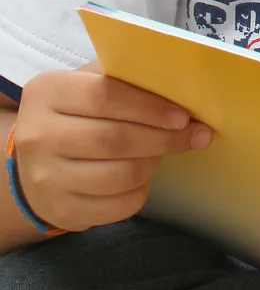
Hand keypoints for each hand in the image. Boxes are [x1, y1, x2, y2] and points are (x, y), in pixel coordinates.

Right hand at [13, 62, 211, 231]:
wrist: (35, 163)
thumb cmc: (78, 115)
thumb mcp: (91, 84)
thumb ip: (127, 79)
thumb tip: (181, 85)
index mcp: (48, 92)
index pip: (106, 97)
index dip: (151, 108)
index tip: (183, 116)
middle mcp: (37, 135)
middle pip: (116, 139)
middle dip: (164, 139)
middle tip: (195, 135)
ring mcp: (45, 177)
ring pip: (121, 175)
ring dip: (152, 164)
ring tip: (159, 154)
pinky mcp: (61, 210)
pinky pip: (120, 205)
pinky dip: (140, 191)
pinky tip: (140, 178)